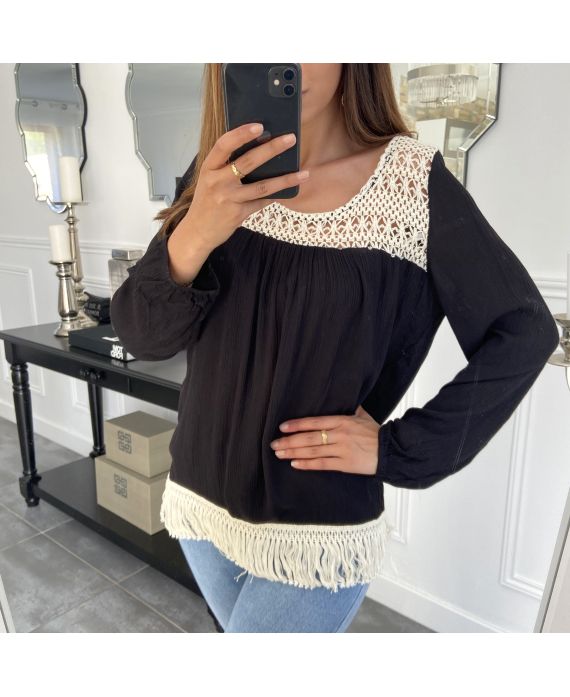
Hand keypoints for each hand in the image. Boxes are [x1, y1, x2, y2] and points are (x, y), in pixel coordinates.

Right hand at [182, 122, 309, 249]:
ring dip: (285, 179)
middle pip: (248, 162)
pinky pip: (261, 202)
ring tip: (304, 173)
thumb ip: (226, 165)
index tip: (259, 126)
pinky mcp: (238, 214)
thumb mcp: (210, 179)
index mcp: (208, 168)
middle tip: (291, 139)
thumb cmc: (207, 200)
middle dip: (271, 149)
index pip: (223, 145)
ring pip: (262, 186)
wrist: (198, 231)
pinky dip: (276, 196)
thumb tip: (258, 148)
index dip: (241, 134)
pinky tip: (290, 190)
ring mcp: (228, 199)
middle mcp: (217, 182)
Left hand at [269, 405, 380, 475]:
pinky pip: (322, 464)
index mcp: (343, 421)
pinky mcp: (345, 465)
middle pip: (309, 438)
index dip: (297, 424)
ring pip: (313, 451)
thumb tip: (343, 398)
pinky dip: (307, 464)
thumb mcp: (363, 416)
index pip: (315, 422)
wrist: (392, 451)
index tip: (282, 427)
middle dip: (289, 440)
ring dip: (293, 452)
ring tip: (279, 453)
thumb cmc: (377, 432)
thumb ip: (351, 408)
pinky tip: (295, 463)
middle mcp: (340, 435)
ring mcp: (342, 450)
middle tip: (273, 443)